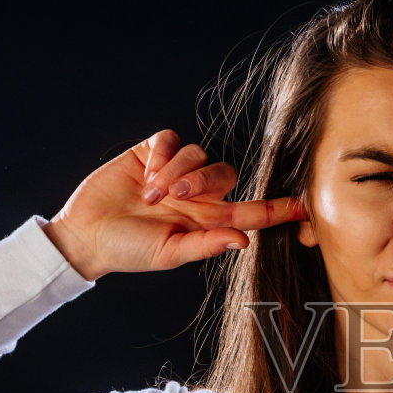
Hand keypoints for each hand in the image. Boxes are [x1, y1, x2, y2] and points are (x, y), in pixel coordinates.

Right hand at [43, 130, 307, 279]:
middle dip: (204, 181)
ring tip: (151, 192)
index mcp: (206, 221)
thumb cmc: (129, 251)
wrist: (86, 234)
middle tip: (175, 196)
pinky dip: (161, 155)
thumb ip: (207, 244)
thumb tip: (245, 240)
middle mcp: (196, 195)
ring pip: (198, 153)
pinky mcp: (151, 153)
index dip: (278, 209)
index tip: (306, 206)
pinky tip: (144, 173)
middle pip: (225, 173)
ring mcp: (174, 172)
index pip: (251, 212)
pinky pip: (171, 139)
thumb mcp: (170, 254)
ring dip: (177, 171)